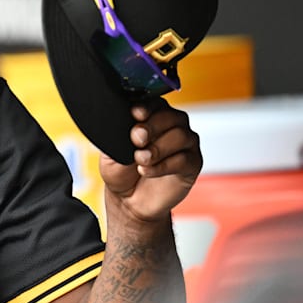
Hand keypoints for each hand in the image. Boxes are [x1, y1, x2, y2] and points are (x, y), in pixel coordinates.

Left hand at [99, 98, 202, 223]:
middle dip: (152, 127)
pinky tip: (147, 171)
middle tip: (136, 140)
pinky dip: (163, 165)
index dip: (147, 107)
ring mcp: (185, 144)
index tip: (135, 114)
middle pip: (172, 116)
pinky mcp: (193, 163)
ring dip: (157, 148)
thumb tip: (129, 127)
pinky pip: (185, 159)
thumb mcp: (110, 151)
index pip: (155, 102)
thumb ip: (117, 137)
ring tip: (140, 160)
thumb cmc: (121, 171)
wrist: (128, 200)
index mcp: (151, 116)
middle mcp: (171, 125)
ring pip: (181, 136)